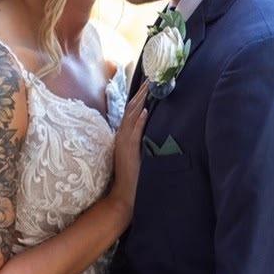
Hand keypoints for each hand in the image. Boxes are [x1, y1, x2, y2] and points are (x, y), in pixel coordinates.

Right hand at [108, 80, 149, 222]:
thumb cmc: (133, 177)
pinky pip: (134, 132)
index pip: (131, 111)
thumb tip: (152, 128)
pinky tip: (145, 110)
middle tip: (151, 78)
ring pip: (131, 116)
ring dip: (140, 101)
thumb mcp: (137, 154)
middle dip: (141, 93)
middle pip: (131, 109)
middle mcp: (121, 136)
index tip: (148, 84)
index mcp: (123, 135)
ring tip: (149, 87)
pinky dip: (139, 121)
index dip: (139, 97)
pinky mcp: (128, 151)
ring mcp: (123, 142)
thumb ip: (141, 140)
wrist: (123, 195)